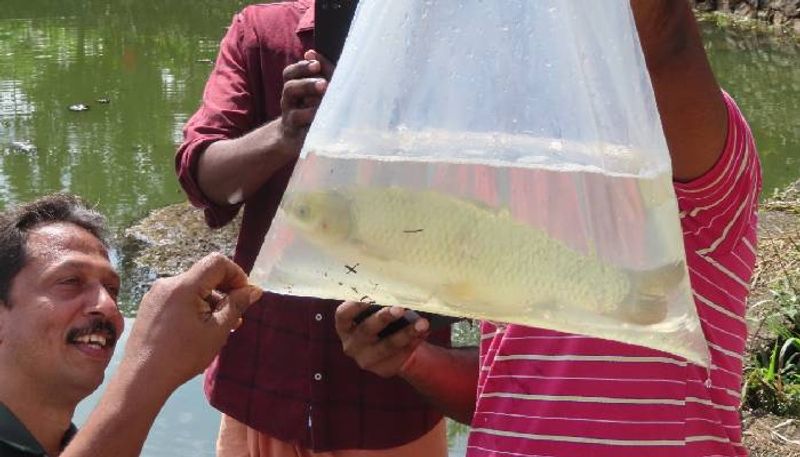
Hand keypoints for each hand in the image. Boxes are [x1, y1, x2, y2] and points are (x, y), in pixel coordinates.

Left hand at [121, 253, 261, 390]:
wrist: (142, 378)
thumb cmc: (183, 355)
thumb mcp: (217, 331)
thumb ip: (237, 306)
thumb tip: (254, 290)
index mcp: (184, 285)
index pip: (217, 262)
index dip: (236, 274)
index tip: (244, 296)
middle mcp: (168, 283)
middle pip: (204, 275)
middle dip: (225, 291)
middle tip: (236, 317)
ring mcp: (155, 294)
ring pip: (192, 288)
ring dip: (210, 301)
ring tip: (219, 328)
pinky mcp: (149, 306)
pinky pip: (179, 298)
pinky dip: (194, 307)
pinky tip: (197, 329)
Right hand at [279, 49, 334, 148]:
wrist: (292, 138)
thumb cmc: (308, 107)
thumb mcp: (313, 88)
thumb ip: (318, 71)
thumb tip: (312, 53)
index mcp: (292, 88)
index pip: (290, 74)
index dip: (301, 68)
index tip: (316, 64)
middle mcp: (288, 104)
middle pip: (290, 90)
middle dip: (307, 85)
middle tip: (324, 85)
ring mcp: (292, 123)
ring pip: (295, 115)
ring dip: (310, 111)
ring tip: (323, 108)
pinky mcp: (299, 140)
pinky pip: (304, 136)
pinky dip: (314, 132)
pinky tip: (325, 127)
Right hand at [335, 301, 430, 377]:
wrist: (389, 352)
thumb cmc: (378, 324)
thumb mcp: (372, 315)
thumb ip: (378, 306)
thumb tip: (397, 293)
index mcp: (345, 326)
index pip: (343, 315)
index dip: (353, 306)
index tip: (368, 298)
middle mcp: (352, 344)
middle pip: (367, 330)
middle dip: (384, 318)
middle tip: (400, 309)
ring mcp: (366, 359)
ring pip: (388, 345)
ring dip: (407, 333)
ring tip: (422, 323)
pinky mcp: (383, 369)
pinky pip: (401, 354)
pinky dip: (414, 341)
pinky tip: (423, 333)